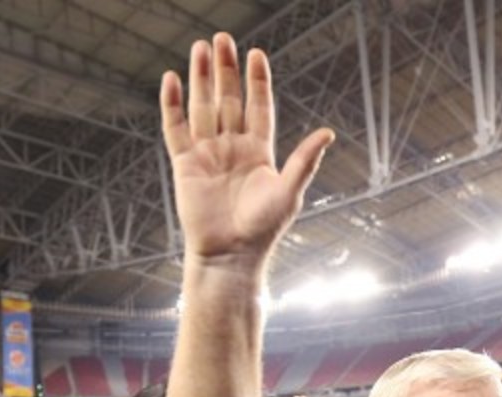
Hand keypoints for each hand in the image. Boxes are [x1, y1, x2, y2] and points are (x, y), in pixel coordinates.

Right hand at [160, 32, 333, 264]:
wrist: (231, 254)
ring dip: (200, 78)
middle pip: (228, 99)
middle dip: (225, 70)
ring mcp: (207, 154)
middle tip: (222, 38)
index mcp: (259, 151)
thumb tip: (328, 132)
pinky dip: (173, 105)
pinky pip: (176, 128)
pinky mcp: (185, 165)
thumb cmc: (263, 229)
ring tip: (200, 48)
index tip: (255, 54)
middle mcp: (232, 148)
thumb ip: (305, 160)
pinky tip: (173, 80)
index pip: (258, 107)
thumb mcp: (289, 191)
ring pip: (203, 107)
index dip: (257, 81)